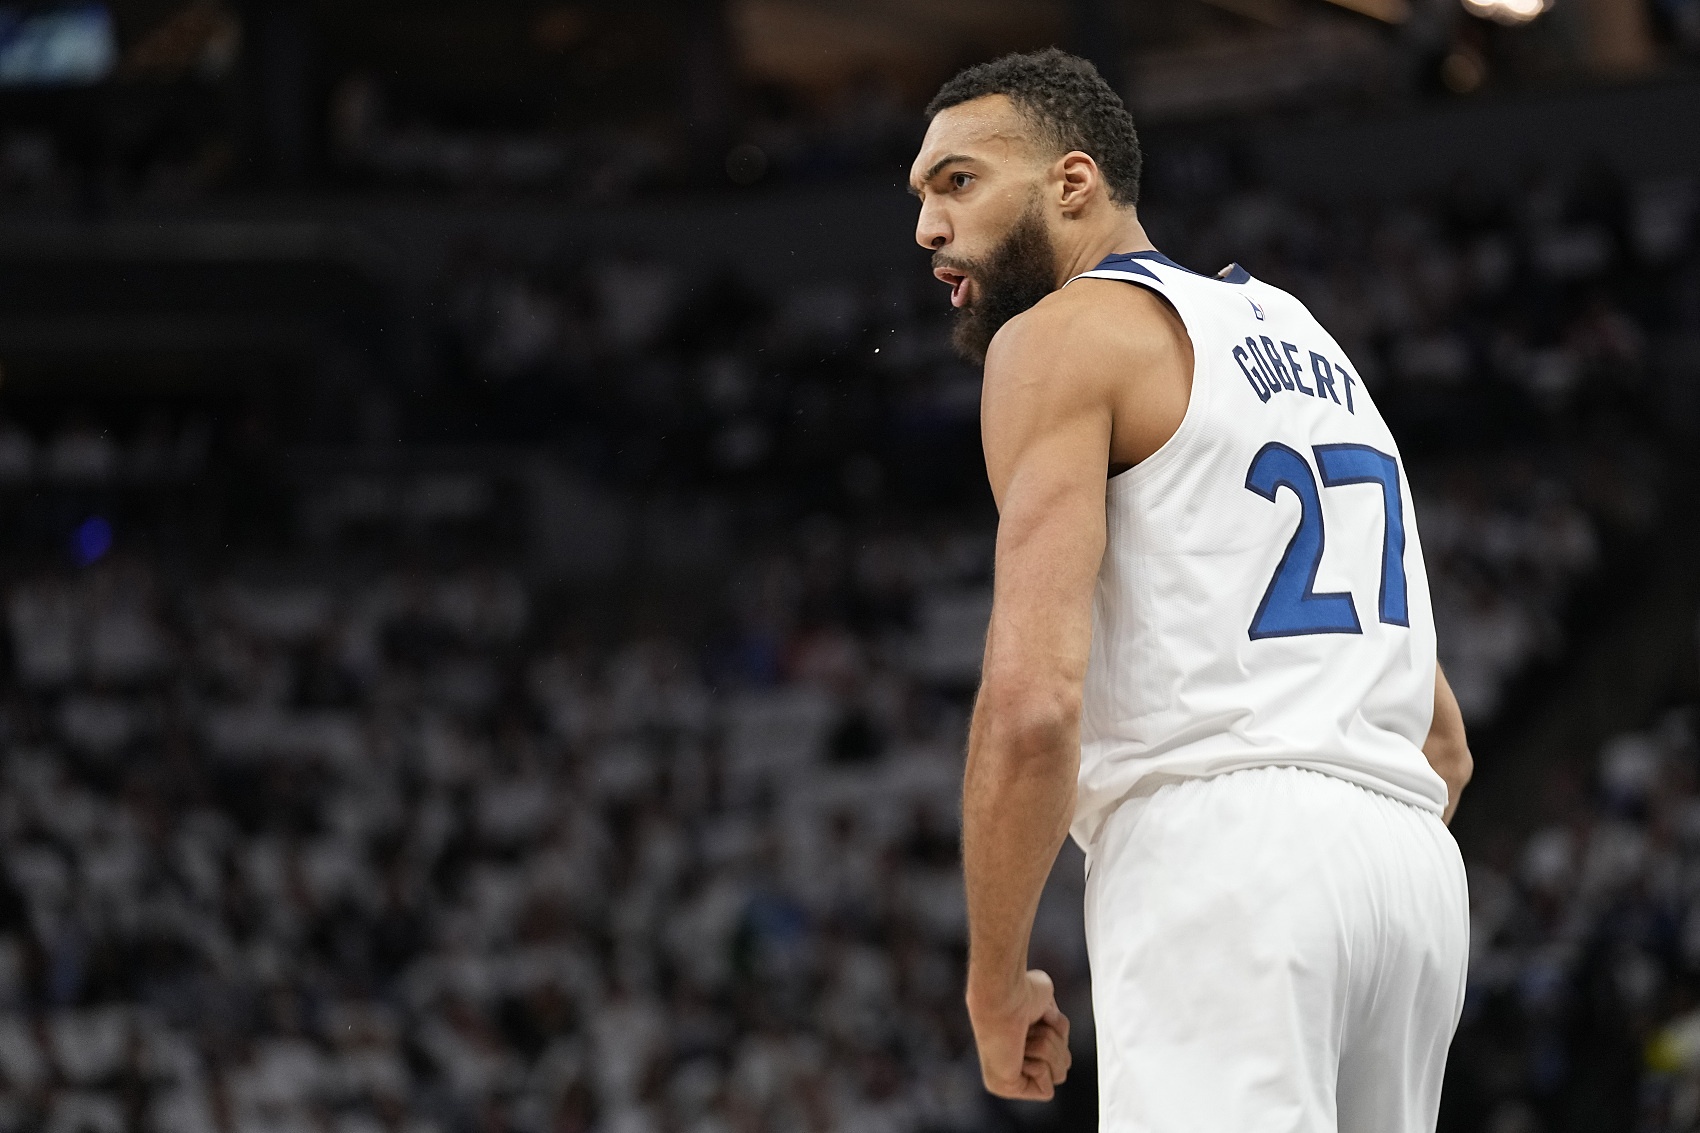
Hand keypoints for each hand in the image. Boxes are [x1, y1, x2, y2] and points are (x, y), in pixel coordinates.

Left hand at [966, 968, 1071, 1099]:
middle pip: (1064, 1064)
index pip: (1062, 1051)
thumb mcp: (1047, 1001)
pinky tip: (1020, 1054)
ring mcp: (1010, 1077)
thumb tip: (1049, 1017)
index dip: (1059, 1034)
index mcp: (1024, 1042)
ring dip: (1047, 1050)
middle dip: (1055, 1042)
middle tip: (1031, 1027)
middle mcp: (1014, 1061)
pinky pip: (1047, 1090)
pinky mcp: (1008, 1088)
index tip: (1040, 1017)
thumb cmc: (1022, 992)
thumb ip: (1049, 1013)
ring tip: (1025, 1036)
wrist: (1005, 996)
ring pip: (1059, 1075)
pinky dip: (1040, 1068)